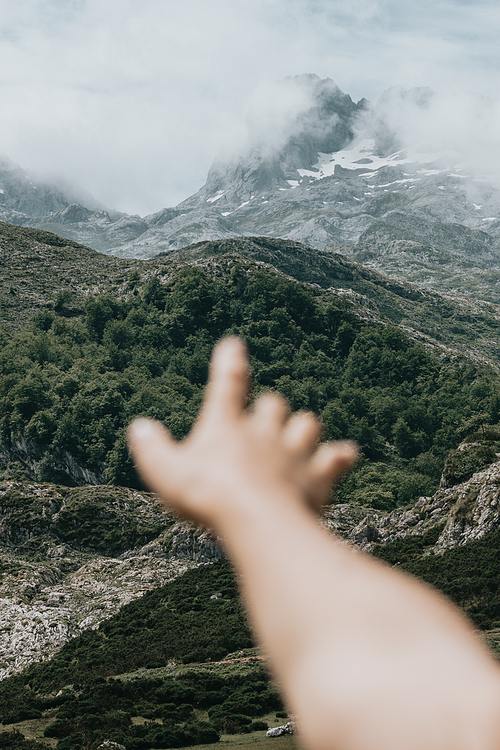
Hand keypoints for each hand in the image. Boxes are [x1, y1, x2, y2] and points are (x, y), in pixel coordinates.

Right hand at [127, 337, 357, 529]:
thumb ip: (152, 449)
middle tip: (263, 421)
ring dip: (302, 428)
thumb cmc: (208, 497)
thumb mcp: (165, 474)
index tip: (233, 343)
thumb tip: (139, 427)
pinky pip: (337, 457)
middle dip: (269, 409)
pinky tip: (347, 454)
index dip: (229, 362)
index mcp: (226, 425)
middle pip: (273, 404)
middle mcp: (263, 431)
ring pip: (307, 423)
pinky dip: (341, 455)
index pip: (227, 384)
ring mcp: (294, 451)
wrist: (257, 521)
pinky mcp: (318, 475)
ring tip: (298, 437)